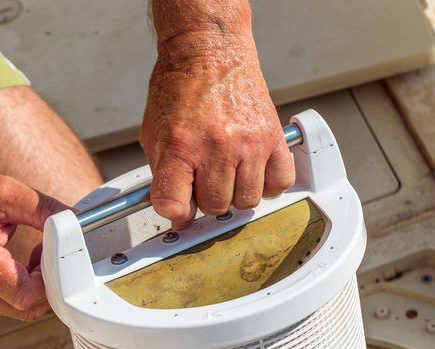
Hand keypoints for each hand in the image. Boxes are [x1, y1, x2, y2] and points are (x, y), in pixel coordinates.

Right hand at [0, 172, 65, 320]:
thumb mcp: (4, 193)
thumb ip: (43, 209)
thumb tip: (74, 220)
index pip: (25, 296)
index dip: (48, 282)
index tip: (52, 258)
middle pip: (28, 309)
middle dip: (48, 285)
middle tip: (47, 255)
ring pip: (22, 311)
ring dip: (38, 288)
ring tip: (34, 257)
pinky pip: (11, 307)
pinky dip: (25, 290)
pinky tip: (22, 266)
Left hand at [141, 30, 294, 226]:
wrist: (210, 51)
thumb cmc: (181, 87)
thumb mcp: (154, 132)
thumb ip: (161, 173)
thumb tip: (173, 208)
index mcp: (181, 145)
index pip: (174, 204)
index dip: (175, 212)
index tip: (178, 207)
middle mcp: (216, 145)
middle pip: (214, 206)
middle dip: (206, 199)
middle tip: (202, 181)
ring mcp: (248, 142)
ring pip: (246, 200)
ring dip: (235, 194)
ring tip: (226, 174)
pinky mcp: (273, 136)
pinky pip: (280, 181)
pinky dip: (267, 184)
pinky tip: (252, 172)